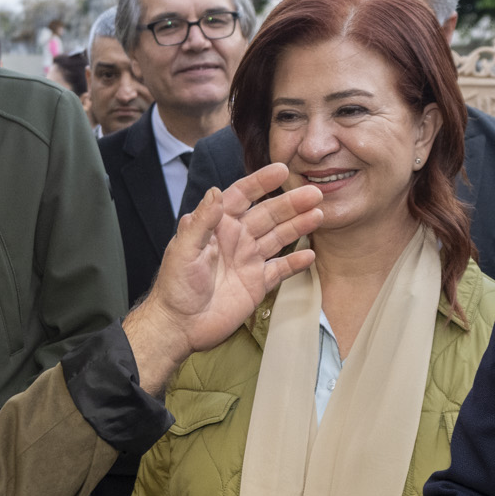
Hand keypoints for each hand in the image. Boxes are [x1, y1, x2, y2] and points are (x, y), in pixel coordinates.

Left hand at [124, 162, 323, 391]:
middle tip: (314, 193)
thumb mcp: (184, 250)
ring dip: (298, 225)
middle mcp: (236, 239)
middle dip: (291, 203)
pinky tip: (310, 254)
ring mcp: (248, 261)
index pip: (242, 196)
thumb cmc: (175, 286)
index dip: (260, 182)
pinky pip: (280, 269)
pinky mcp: (257, 284)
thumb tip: (215, 192)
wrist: (180, 325)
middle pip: (268, 215)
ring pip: (279, 237)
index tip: (281, 170)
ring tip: (319, 214)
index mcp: (218, 226)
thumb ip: (201, 222)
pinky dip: (296, 262)